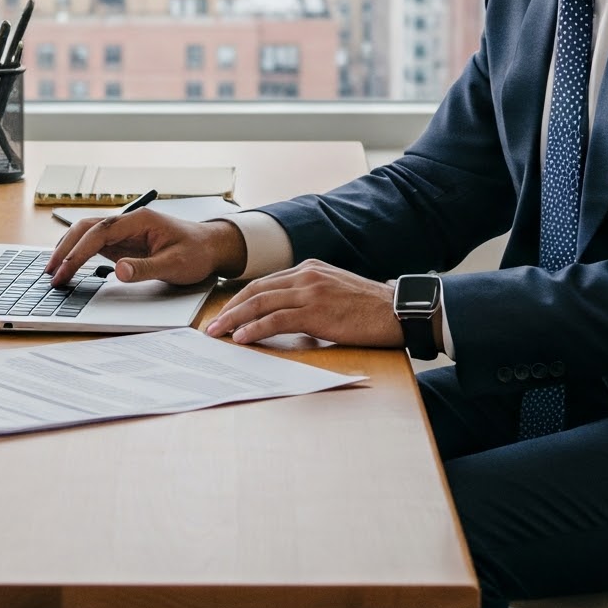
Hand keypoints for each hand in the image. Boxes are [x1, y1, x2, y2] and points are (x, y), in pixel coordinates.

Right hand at [46, 206, 246, 287]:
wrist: (211, 247)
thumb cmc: (197, 252)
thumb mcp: (175, 264)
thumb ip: (146, 268)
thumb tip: (118, 271)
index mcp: (139, 220)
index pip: (100, 231)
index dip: (79, 251)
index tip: (65, 270)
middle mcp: (128, 222)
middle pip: (86, 228)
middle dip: (66, 249)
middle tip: (51, 273)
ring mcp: (124, 232)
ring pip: (87, 234)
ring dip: (69, 250)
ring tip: (54, 271)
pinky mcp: (123, 244)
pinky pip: (95, 245)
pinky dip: (79, 254)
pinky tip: (68, 267)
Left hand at [202, 261, 402, 348]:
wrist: (396, 311)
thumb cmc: (369, 308)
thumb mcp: (335, 291)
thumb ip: (310, 296)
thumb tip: (286, 316)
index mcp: (309, 269)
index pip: (265, 283)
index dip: (241, 299)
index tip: (225, 313)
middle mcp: (306, 275)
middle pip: (256, 290)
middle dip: (230, 309)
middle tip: (211, 325)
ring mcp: (310, 291)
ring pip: (260, 303)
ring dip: (234, 319)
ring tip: (218, 333)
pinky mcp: (316, 311)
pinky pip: (276, 319)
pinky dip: (255, 329)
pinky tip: (242, 338)